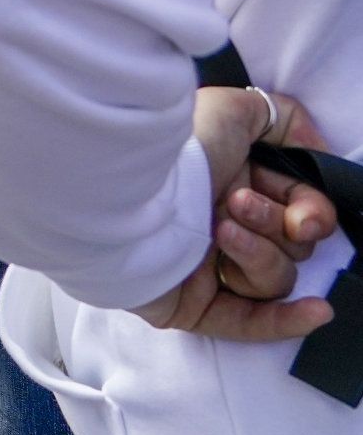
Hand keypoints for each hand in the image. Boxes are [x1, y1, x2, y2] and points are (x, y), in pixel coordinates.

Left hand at [133, 87, 338, 340]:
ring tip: (220, 230)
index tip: (303, 215)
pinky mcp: (192, 304)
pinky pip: (248, 323)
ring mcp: (207, 267)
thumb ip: (281, 120)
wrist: (120, 186)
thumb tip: (310, 147)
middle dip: (273, 225)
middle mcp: (222, 225)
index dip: (312, 213)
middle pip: (290, 245)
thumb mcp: (232, 111)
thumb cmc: (176, 148)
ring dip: (259, 255)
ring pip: (273, 278)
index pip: (298, 210)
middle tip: (235, 205)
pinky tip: (315, 310)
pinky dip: (287, 320)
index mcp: (233, 184)